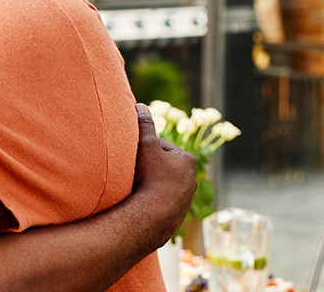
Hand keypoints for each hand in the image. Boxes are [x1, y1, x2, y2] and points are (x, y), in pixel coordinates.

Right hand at [133, 102, 197, 240]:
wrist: (153, 217)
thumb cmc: (150, 177)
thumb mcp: (145, 145)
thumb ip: (144, 125)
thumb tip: (141, 105)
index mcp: (187, 160)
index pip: (162, 147)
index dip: (145, 148)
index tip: (132, 154)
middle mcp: (191, 180)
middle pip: (165, 168)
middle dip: (150, 168)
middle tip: (132, 171)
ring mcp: (185, 200)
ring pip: (164, 187)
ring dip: (151, 186)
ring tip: (134, 188)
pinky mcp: (177, 217)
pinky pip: (162, 205)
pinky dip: (152, 203)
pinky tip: (140, 204)